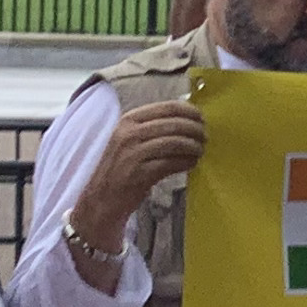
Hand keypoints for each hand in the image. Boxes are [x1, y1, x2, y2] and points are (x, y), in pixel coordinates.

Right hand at [73, 99, 205, 259]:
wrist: (101, 198)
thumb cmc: (121, 167)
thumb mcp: (130, 139)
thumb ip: (153, 127)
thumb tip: (187, 119)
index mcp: (129, 120)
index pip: (167, 107)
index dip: (189, 112)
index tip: (201, 118)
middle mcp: (129, 133)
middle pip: (174, 124)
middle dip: (195, 130)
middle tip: (205, 137)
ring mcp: (133, 154)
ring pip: (175, 143)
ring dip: (193, 146)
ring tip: (200, 151)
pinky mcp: (140, 173)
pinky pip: (171, 163)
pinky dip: (186, 162)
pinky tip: (192, 163)